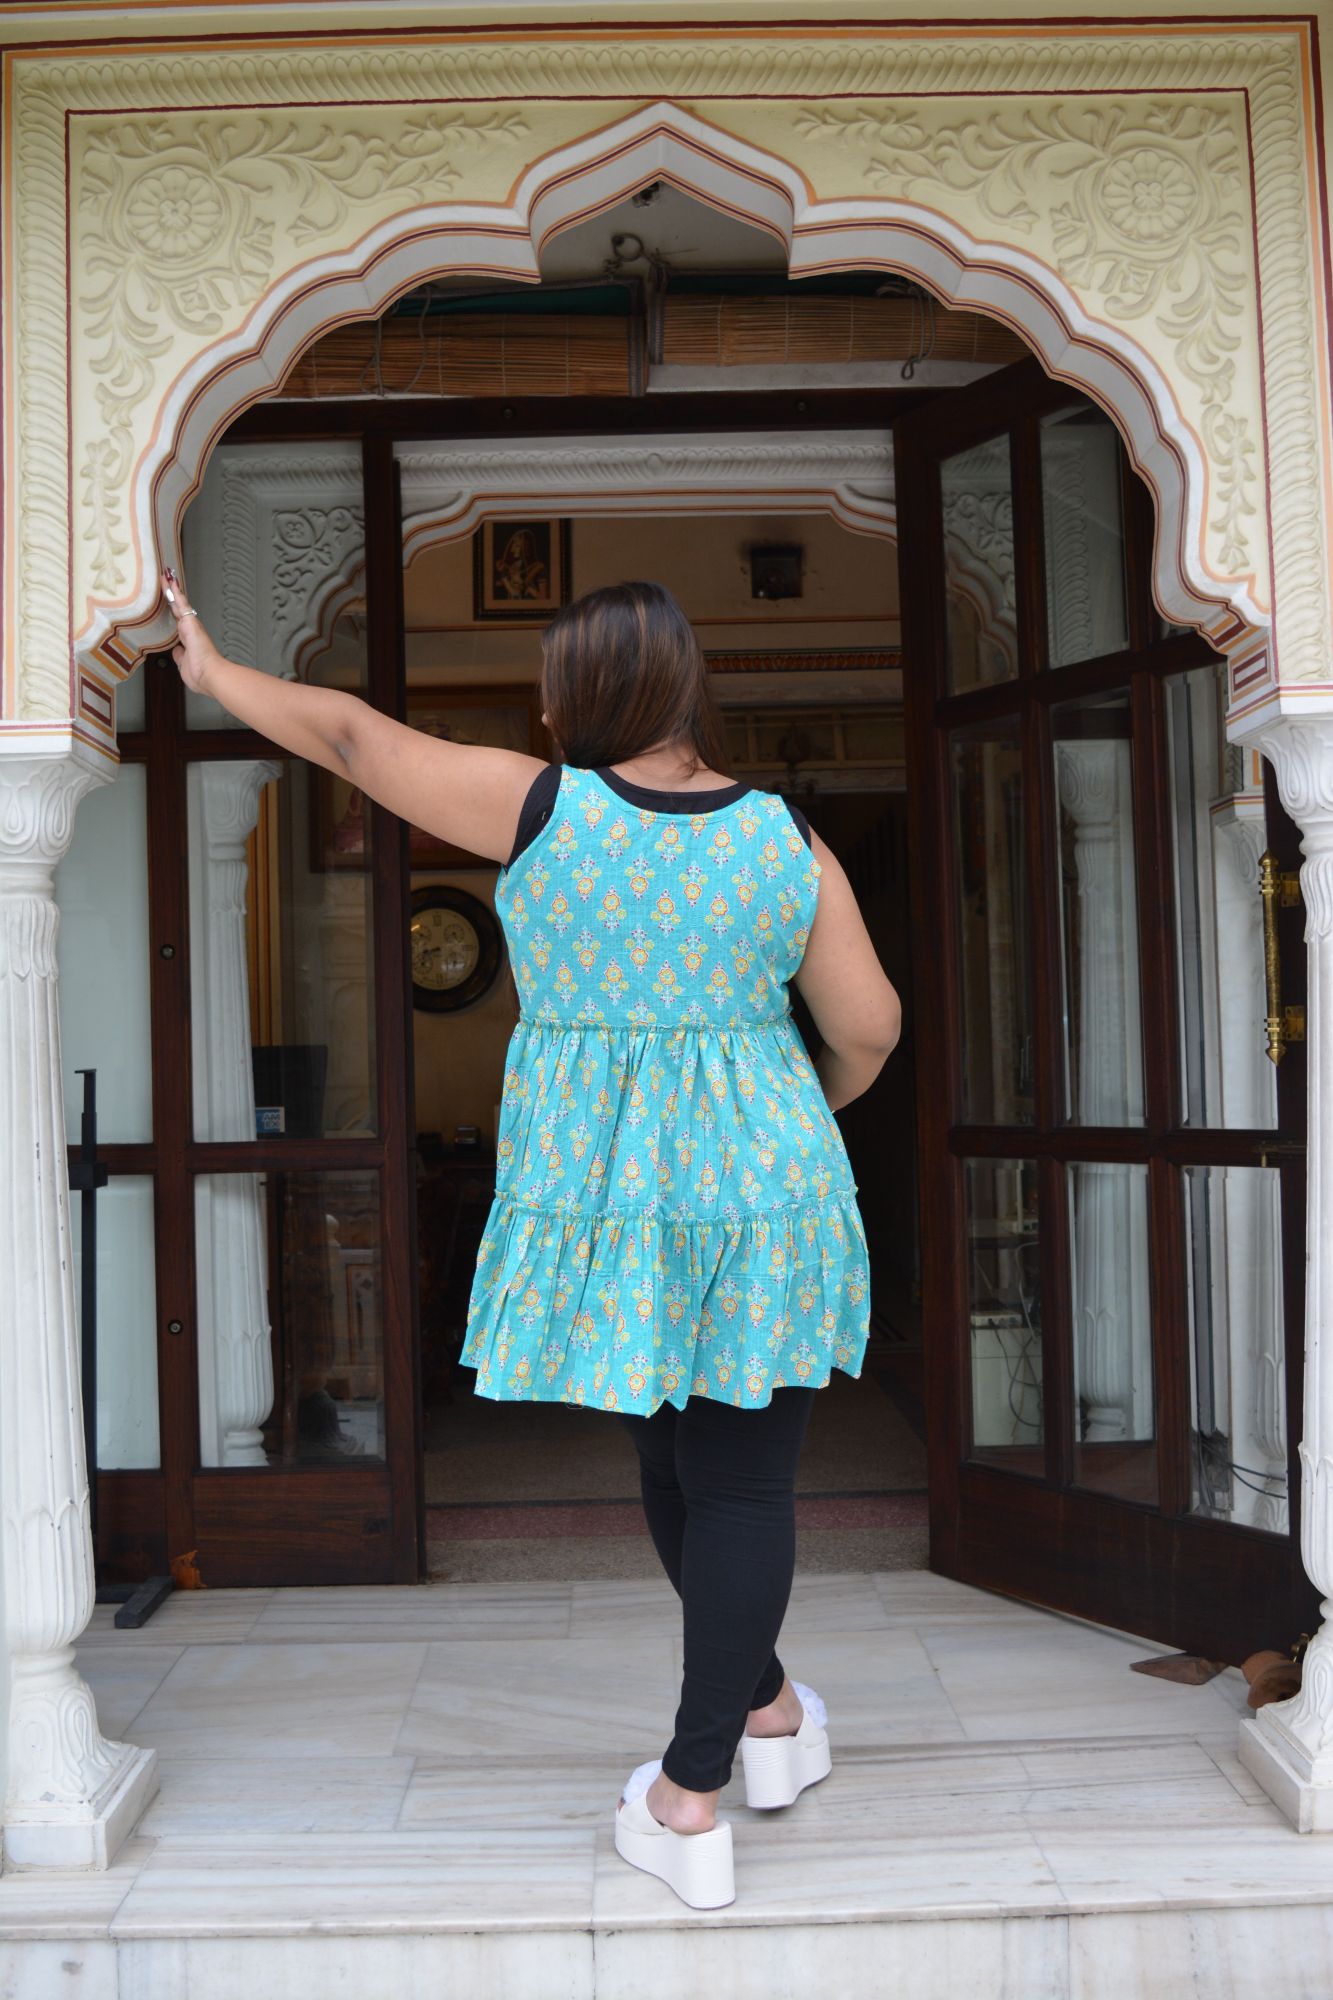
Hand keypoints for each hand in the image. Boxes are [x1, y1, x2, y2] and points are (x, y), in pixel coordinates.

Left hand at [162, 567, 222, 694]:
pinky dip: (174, 591)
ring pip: (178, 602)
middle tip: (166, 582)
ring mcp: (190, 624)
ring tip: (165, 575)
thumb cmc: (201, 674)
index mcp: (189, 640)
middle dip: (171, 596)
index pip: (178, 622)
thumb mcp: (184, 665)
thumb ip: (180, 656)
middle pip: (177, 608)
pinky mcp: (190, 620)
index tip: (169, 605)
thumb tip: (177, 651)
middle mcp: (190, 629)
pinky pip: (180, 602)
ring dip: (171, 589)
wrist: (211, 674)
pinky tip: (169, 580)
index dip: (173, 612)